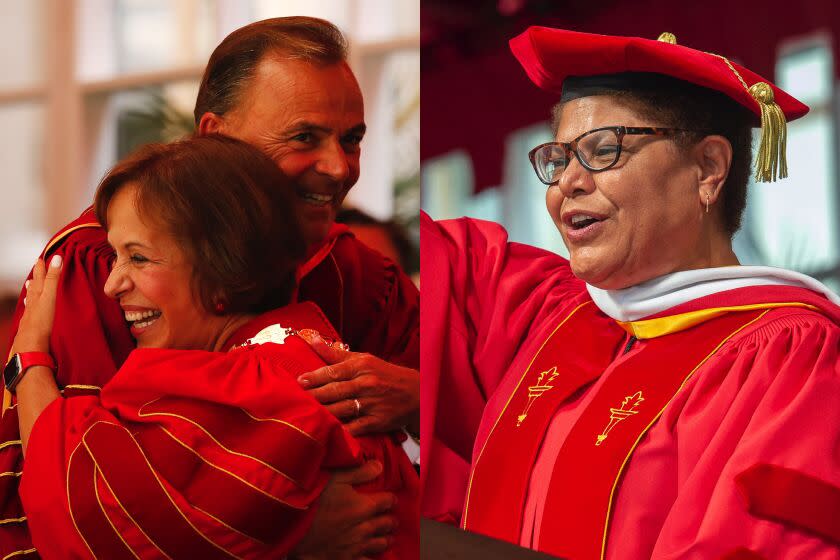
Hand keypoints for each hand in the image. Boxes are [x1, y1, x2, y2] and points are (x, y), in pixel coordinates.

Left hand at [11, 256, 62, 354]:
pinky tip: (30, 309)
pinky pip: (30, 311)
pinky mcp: (31, 325)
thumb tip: (57, 258)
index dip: (41, 268)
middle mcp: (32, 303)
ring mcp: (30, 315)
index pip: (40, 277)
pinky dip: (31, 306)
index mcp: (38, 295)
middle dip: (36, 277)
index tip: (42, 258)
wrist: (31, 344)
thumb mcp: (50, 295)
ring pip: (31, 299)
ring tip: (31, 285)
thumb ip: (53, 278)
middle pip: (34, 287)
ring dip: (32, 291)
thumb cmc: (42, 321)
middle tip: (36, 269)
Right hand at [291, 460, 396, 559]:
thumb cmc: (313, 501)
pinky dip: (370, 557)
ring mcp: (356, 546)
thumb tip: (379, 466)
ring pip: (379, 543)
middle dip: (390, 520)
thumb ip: (360, 471)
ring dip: (384, 539)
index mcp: (364, 506)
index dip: (390, 499)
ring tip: (387, 537)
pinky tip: (370, 554)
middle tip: (391, 519)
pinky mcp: (346, 559)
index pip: (388, 501)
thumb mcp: (336, 478)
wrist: (292, 529)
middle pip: (386, 524)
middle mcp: (364, 528)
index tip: (390, 499)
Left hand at [297, 334, 418, 435]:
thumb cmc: (386, 375)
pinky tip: (327, 431)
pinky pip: (354, 427)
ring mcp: (371, 404)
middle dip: (313, 396)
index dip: (314, 377)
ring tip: (305, 415)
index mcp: (362, 366)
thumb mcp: (364, 359)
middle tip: (296, 399)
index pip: (333, 371)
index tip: (299, 381)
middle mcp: (366, 383)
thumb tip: (312, 340)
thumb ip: (336, 354)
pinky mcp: (376, 422)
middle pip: (334, 391)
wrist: (416, 393)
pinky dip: (340, 430)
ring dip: (322, 413)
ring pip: (341, 409)